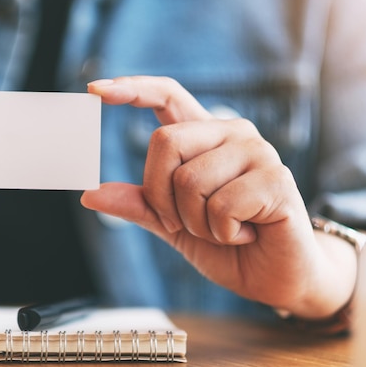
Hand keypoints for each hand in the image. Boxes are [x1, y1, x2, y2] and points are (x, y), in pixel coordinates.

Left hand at [82, 76, 356, 318]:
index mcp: (206, 138)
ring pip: (189, 180)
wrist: (274, 278)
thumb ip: (140, 205)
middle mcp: (233, 134)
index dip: (134, 88)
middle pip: (165, 141)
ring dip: (196, 222)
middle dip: (162, 196)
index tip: (95, 89)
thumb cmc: (228, 246)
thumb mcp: (173, 225)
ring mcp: (258, 153)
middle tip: (184, 224)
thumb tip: (90, 194)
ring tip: (225, 230)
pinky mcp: (276, 179)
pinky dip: (222, 234)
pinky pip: (220, 206)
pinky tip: (246, 233)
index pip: (169, 95)